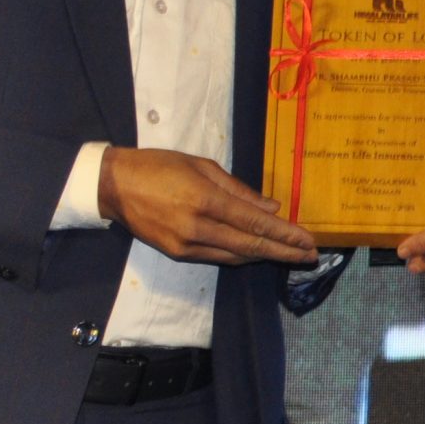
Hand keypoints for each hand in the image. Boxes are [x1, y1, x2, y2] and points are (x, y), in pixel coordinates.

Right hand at [96, 146, 318, 265]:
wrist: (114, 185)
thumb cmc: (159, 166)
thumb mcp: (202, 166)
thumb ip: (239, 190)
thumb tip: (271, 207)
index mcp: (205, 199)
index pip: (255, 222)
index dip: (285, 233)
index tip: (308, 239)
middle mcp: (197, 226)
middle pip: (251, 245)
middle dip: (284, 251)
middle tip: (310, 256)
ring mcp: (186, 244)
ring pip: (236, 255)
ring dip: (266, 256)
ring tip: (291, 256)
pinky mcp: (177, 253)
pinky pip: (218, 257)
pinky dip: (241, 256)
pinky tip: (259, 253)